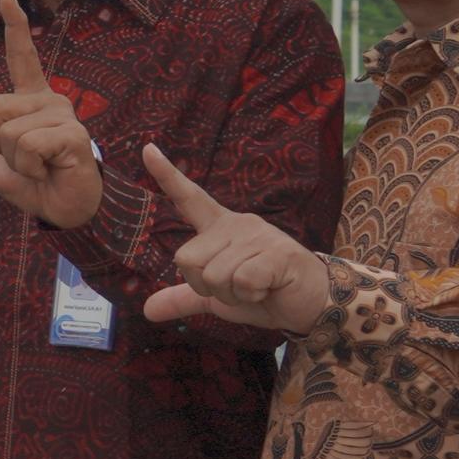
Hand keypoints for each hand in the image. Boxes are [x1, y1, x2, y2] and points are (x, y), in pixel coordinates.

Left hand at [0, 1, 99, 227]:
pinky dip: (29, 168)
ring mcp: (63, 115)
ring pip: (8, 131)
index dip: (15, 28)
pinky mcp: (72, 135)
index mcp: (32, 102)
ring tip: (40, 167)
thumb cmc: (38, 183)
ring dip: (15, 160)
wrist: (68, 210)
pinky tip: (50, 170)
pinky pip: (26, 146)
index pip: (22, 58)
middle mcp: (50, 101)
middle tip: (25, 161)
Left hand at [137, 145, 331, 331]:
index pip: (189, 199)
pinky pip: (240, 281)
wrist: (312, 305)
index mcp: (220, 229)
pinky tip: (269, 288)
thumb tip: (147, 310)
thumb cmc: (265, 293)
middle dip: (206, 286)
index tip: (146, 148)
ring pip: (213, 275)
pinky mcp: (276, 252)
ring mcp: (258, 235)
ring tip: (258, 287)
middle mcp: (237, 224)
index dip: (167, 176)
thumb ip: (184, 298)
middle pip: (186, 259)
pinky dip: (250, 295)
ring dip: (232, 294)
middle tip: (239, 286)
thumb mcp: (218, 298)